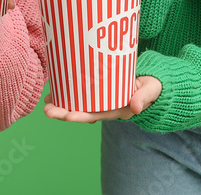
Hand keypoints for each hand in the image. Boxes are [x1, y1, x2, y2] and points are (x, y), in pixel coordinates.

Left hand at [43, 76, 161, 122]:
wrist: (154, 84)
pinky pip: (82, 95)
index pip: (96, 115)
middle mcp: (107, 108)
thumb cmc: (152, 87)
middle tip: (47, 110)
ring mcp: (102, 101)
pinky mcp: (100, 92)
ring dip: (62, 105)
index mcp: (117, 110)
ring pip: (79, 105)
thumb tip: (135, 107)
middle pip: (82, 113)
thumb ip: (143, 97)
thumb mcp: (150, 90)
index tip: (66, 116)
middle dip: (64, 113)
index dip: (80, 116)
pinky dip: (68, 94)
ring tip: (46, 103)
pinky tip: (55, 92)